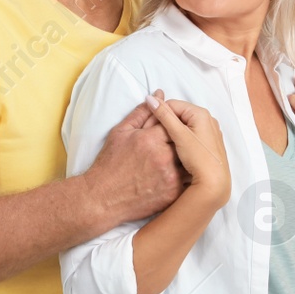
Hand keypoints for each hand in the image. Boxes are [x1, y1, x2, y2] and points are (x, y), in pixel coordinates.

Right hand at [86, 98, 186, 222]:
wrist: (104, 198)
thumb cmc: (110, 164)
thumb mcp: (121, 132)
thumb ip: (142, 112)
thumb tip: (158, 96)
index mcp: (151, 139)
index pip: (173, 123)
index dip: (169, 124)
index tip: (163, 130)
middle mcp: (164, 158)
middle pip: (184, 140)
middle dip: (180, 139)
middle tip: (169, 144)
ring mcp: (171, 177)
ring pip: (191, 160)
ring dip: (187, 156)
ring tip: (178, 156)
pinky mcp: (174, 193)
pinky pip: (189, 178)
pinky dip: (187, 172)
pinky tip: (177, 171)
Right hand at [145, 91, 229, 208]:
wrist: (214, 182)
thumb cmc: (198, 158)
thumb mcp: (178, 135)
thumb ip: (164, 115)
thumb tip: (151, 99)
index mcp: (201, 113)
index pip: (173, 105)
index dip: (158, 114)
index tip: (148, 126)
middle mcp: (208, 120)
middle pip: (179, 114)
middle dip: (165, 123)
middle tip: (155, 136)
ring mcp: (209, 132)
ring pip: (184, 125)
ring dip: (172, 131)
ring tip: (164, 144)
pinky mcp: (208, 143)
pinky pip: (191, 135)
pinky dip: (181, 139)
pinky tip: (176, 150)